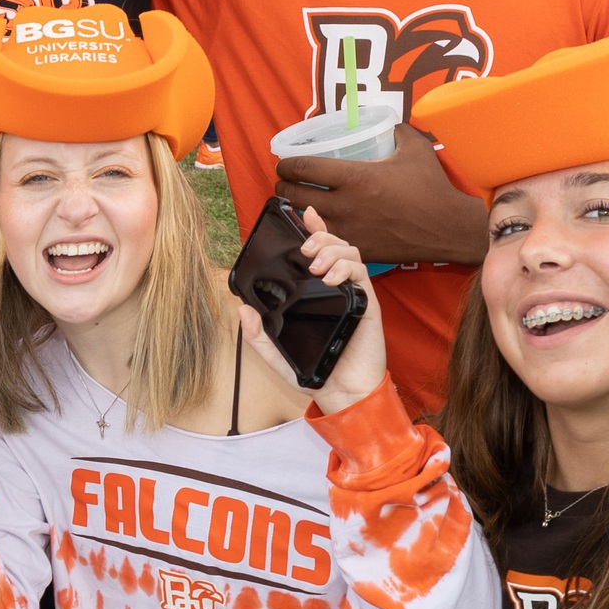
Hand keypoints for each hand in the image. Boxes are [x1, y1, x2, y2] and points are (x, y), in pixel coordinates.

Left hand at [232, 207, 386, 412]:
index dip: (312, 229)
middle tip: (304, 248)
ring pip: (348, 251)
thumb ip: (258, 335)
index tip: (303, 215)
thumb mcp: (277, 355)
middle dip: (319, 236)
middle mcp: (335, 287)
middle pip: (333, 244)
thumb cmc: (316, 372)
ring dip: (331, 249)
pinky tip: (330, 278)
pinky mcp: (367, 302)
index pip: (317, 252)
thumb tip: (241, 309)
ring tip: (315, 264)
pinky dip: (344, 267)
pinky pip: (360, 272)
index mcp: (316, 293)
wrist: (345, 393)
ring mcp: (352, 292)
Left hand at [267, 133, 488, 265]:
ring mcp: (347, 230)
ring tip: (295, 202)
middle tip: (284, 182)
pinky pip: (322, 239)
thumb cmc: (431, 187)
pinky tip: (314, 224)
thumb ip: (397, 130)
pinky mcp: (354, 249)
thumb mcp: (415, 147)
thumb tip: (388, 123)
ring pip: (303, 220)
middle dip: (282, 187)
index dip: (287, 165)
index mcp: (354, 176)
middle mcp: (345, 204)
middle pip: (294, 195)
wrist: (446, 228)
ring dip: (293, 210)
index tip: (284, 163)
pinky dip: (313, 231)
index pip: (304, 168)